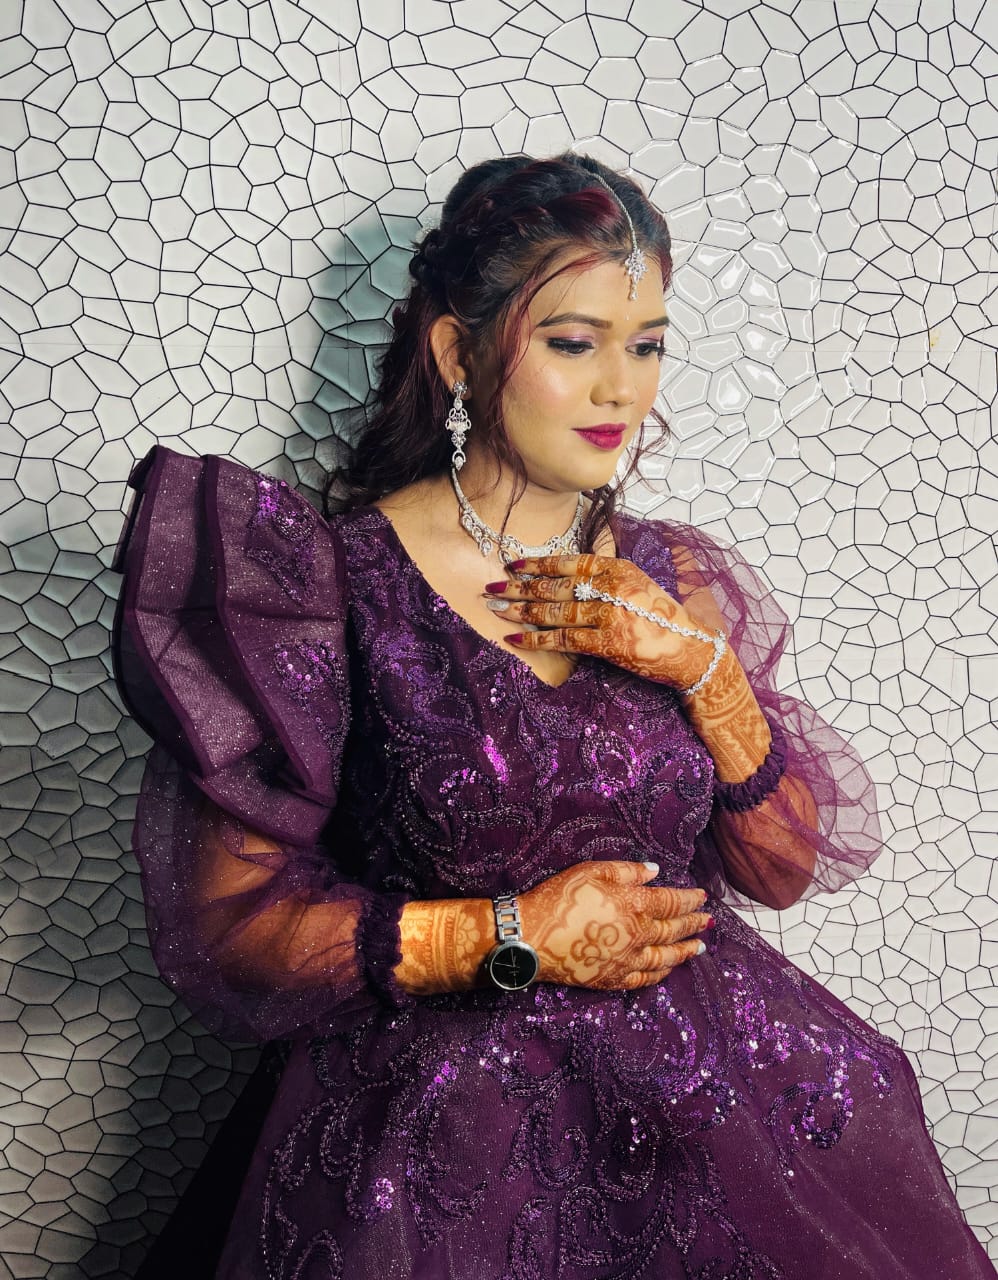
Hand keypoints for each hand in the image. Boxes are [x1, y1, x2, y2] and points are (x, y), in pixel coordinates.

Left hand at [484, 553, 716, 690]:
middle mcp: (611, 586)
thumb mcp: (636, 583)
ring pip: (554, 611)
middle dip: (518, 588)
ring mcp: (609, 614)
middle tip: (490, 588)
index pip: (569, 561)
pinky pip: (563, 639)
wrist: (690, 648)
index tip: (512, 565)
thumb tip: (567, 572)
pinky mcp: (608, 642)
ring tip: (495, 610)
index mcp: (617, 568)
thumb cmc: (660, 617)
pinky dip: (535, 639)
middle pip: (555, 585)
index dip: (537, 563)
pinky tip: (514, 638)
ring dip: (520, 611)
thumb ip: (605, 575)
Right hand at [518, 861, 709, 990]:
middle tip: (708, 920)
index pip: (671, 901)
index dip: (689, 898)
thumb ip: (626, 871)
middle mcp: (638, 935)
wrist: (531, 938)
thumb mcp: (591, 872)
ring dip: (685, 950)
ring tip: (700, 947)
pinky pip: (645, 979)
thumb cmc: (559, 898)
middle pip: (673, 929)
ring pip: (665, 957)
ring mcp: (627, 960)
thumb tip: (655, 871)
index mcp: (634, 905)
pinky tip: (669, 969)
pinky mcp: (613, 979)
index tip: (703, 896)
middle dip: (693, 923)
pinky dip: (661, 973)